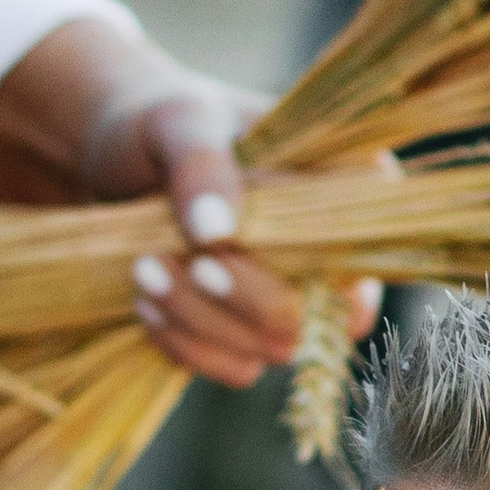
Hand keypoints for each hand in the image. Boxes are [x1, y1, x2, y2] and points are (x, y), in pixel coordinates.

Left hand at [0, 15, 380, 390]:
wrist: (116, 163)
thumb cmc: (160, 126)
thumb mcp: (177, 122)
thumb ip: (202, 164)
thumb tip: (217, 230)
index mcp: (348, 182)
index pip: (374, 239)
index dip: (315, 256)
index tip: (224, 240)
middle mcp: (334, 249)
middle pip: (326, 311)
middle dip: (242, 297)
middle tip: (165, 258)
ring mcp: (295, 298)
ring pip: (276, 346)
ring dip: (202, 320)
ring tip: (142, 269)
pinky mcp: (250, 335)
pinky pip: (237, 367)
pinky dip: (187, 344)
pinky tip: (146, 303)